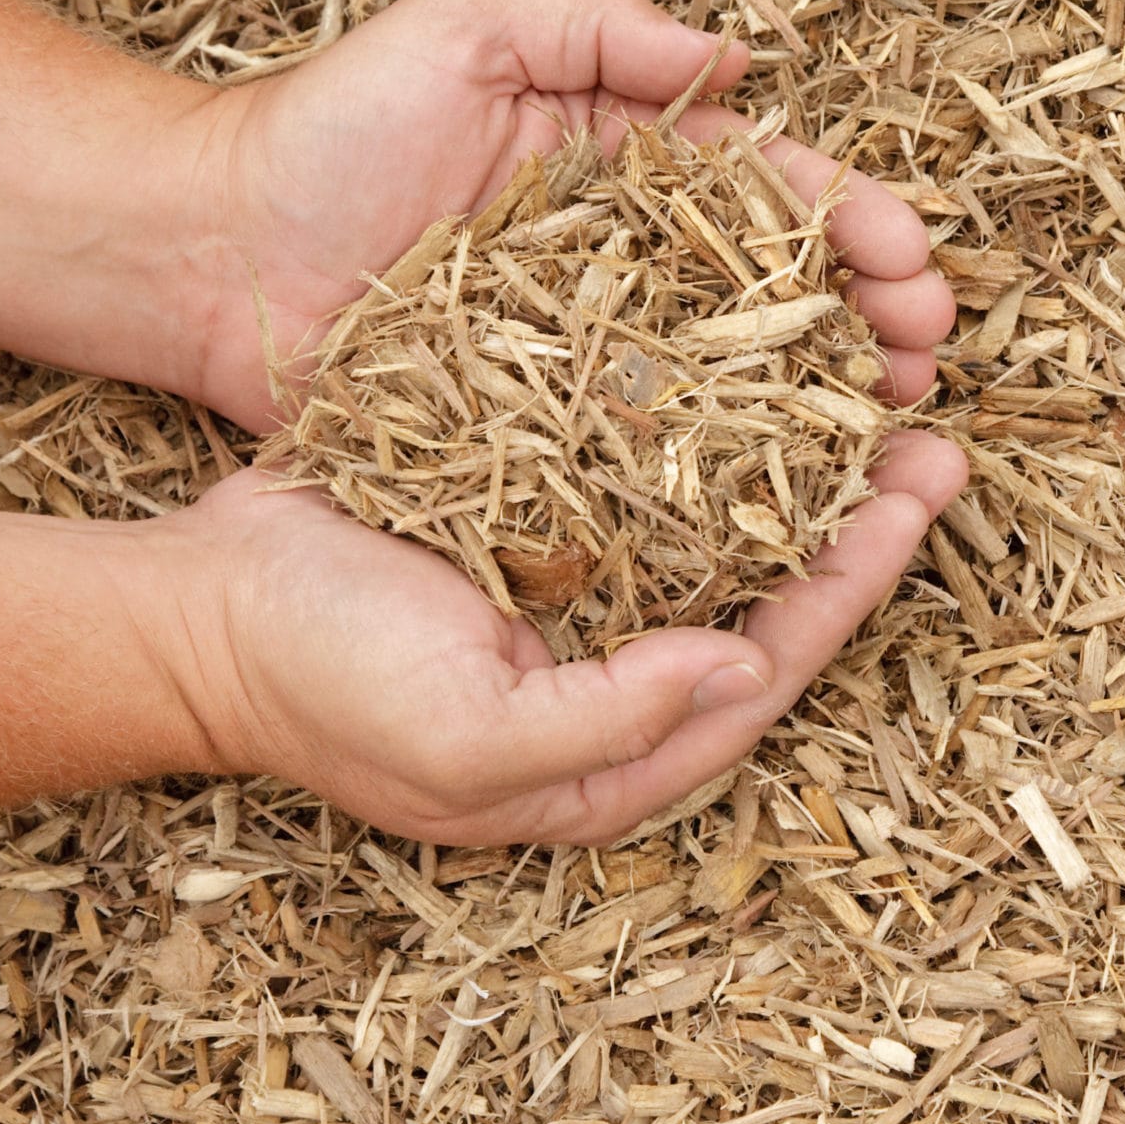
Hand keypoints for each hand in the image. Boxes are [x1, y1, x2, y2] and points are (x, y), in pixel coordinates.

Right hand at [148, 432, 967, 844]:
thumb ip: (613, 719)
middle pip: (770, 597)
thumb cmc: (318, 684)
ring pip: (725, 528)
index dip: (852, 585)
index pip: (771, 667)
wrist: (191, 608)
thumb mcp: (464, 738)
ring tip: (873, 389)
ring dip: (800, 464)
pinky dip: (712, 429)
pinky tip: (757, 367)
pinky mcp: (541, 523)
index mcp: (615, 756)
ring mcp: (581, 597)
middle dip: (856, 520)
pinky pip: (650, 478)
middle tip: (933, 438)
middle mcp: (618, 678)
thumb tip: (749, 665)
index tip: (915, 500)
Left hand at [182, 0, 955, 430]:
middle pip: (779, 291)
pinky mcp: (544, 431)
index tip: (911, 261)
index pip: (768, 189)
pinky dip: (728, 476)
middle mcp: (628, 262)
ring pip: (737, 381)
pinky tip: (791, 500)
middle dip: (868, 316)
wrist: (203, 252)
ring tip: (894, 428)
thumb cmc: (326, 126)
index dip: (852, 221)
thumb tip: (735, 57)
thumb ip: (592, 23)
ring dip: (825, 404)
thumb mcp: (460, 31)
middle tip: (927, 355)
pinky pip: (650, 453)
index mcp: (627, 164)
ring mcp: (591, 352)